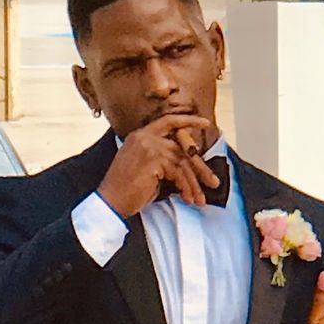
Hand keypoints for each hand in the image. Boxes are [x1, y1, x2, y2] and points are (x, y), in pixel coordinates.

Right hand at [99, 114, 222, 218]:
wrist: (110, 202)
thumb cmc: (126, 190)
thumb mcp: (146, 169)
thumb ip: (164, 161)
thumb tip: (188, 167)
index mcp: (140, 135)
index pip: (169, 121)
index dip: (188, 121)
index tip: (206, 123)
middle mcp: (145, 137)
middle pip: (182, 147)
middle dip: (200, 167)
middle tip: (213, 181)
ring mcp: (149, 146)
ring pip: (182, 162)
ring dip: (193, 184)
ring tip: (199, 199)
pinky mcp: (153, 160)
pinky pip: (178, 173)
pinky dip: (186, 188)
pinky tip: (187, 198)